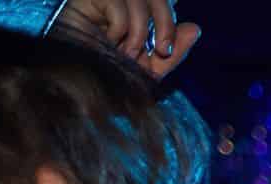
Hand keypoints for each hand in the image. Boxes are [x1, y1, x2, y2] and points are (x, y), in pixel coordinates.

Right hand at [63, 0, 201, 78]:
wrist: (75, 88)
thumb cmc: (107, 79)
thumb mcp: (147, 72)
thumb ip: (172, 53)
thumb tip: (195, 28)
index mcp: (136, 15)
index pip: (163, 5)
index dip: (168, 25)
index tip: (164, 52)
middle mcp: (122, 2)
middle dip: (165, 26)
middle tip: (160, 51)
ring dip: (138, 32)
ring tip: (125, 53)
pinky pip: (118, 3)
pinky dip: (118, 28)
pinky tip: (105, 40)